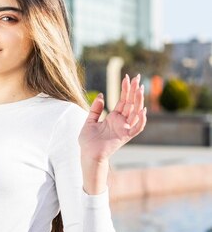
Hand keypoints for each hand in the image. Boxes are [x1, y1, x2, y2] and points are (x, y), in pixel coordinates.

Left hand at [79, 74, 146, 192]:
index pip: (123, 100)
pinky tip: (142, 110)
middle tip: (137, 77)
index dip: (125, 89)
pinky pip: (136, 128)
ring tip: (139, 88)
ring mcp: (124, 128)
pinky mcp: (125, 137)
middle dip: (134, 90)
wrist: (88, 154)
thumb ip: (96, 109)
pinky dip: (141, 120)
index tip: (127, 77)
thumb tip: (101, 95)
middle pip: (130, 103)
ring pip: (135, 112)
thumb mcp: (89, 121)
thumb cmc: (88, 140)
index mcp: (113, 117)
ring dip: (138, 101)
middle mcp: (121, 121)